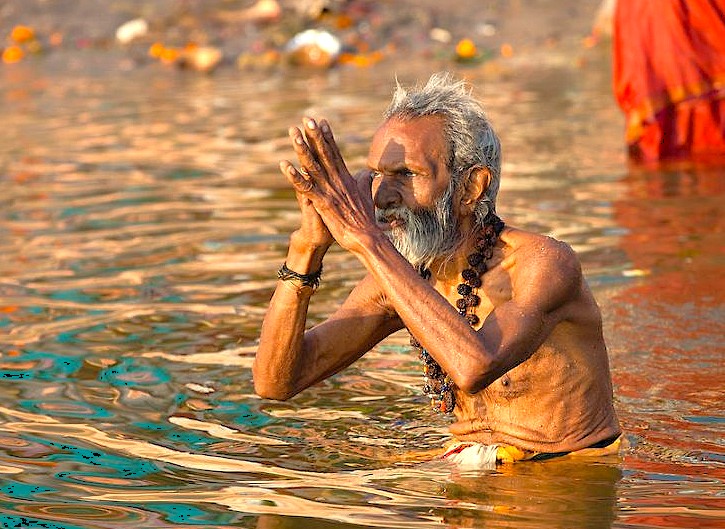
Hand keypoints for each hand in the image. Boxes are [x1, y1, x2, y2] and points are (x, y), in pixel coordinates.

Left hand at [280, 117, 378, 252]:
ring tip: (293, 133)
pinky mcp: (322, 202)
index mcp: (346, 178)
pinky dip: (294, 176)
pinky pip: (305, 187)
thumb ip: (365, 181)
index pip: (335, 153)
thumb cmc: (366, 219)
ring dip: (302, 149)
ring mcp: (329, 191)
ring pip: (313, 166)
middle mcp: (337, 180)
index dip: (327, 136)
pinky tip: (284, 166)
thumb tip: (368, 172)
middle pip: (324, 153)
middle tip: (306, 118)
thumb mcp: (367, 195)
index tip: (321, 121)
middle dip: (314, 135)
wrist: (366, 237)